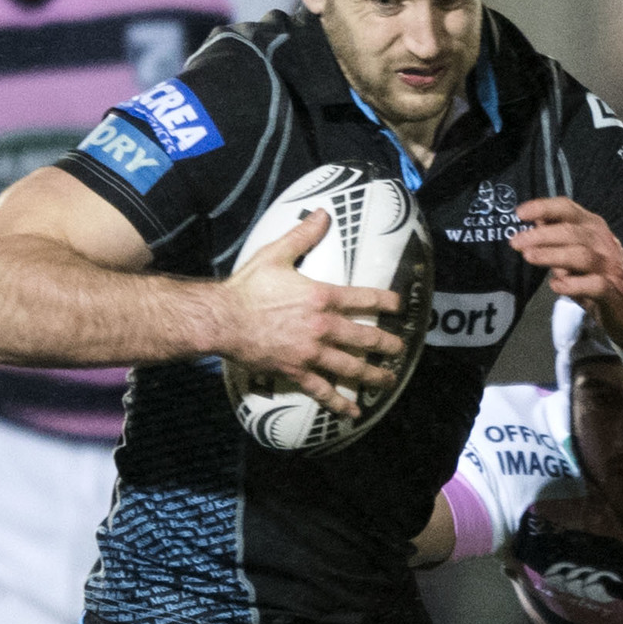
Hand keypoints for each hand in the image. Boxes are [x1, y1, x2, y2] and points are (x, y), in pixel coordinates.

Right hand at [214, 209, 403, 412]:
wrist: (222, 320)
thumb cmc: (247, 287)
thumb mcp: (276, 254)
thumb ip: (303, 235)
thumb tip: (324, 212)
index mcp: (321, 296)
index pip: (364, 298)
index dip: (386, 302)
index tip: (400, 306)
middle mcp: (322, 327)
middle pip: (364, 337)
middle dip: (387, 344)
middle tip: (400, 349)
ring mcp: (310, 353)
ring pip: (350, 367)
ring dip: (373, 374)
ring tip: (388, 379)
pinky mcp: (296, 371)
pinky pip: (322, 390)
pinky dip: (339, 402)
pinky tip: (353, 411)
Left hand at [513, 198, 622, 327]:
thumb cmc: (596, 275)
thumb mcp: (576, 252)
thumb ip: (558, 237)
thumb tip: (535, 220)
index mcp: (593, 228)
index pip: (568, 209)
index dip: (544, 208)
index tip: (519, 213)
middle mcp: (603, 242)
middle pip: (572, 232)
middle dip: (541, 235)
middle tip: (515, 242)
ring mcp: (610, 267)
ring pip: (581, 255)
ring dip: (553, 255)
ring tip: (529, 257)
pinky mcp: (613, 292)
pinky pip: (595, 285)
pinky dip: (574, 285)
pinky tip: (555, 286)